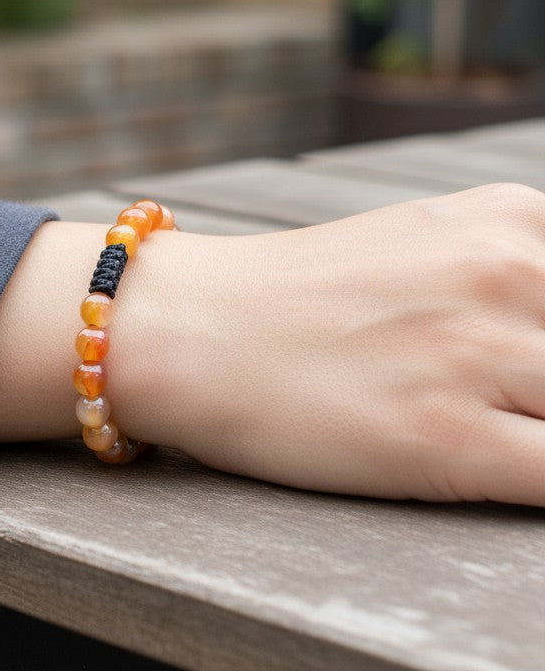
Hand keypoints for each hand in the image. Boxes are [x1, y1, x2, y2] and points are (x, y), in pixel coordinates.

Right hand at [136, 182, 544, 504]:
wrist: (191, 328)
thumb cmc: (300, 297)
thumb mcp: (426, 245)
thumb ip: (513, 275)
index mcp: (509, 218)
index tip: (528, 369)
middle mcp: (505, 272)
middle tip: (504, 397)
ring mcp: (477, 353)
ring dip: (537, 425)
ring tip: (481, 423)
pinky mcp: (447, 437)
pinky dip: (542, 483)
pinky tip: (489, 460)